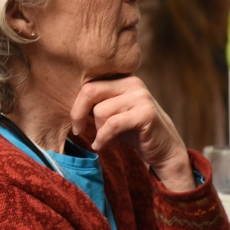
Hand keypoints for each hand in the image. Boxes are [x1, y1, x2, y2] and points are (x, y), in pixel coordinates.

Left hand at [70, 76, 194, 192]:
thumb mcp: (112, 115)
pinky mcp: (146, 113)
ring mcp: (141, 96)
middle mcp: (132, 82)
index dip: (76, 105)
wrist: (164, 150)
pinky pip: (113, 124)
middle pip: (90, 91)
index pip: (88, 84)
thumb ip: (95, 106)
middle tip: (79, 131)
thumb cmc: (134, 133)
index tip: (77, 124)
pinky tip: (104, 146)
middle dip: (79, 114)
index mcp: (122, 79)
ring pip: (100, 111)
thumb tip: (64, 106)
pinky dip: (104, 138)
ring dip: (98, 131)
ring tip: (105, 140)